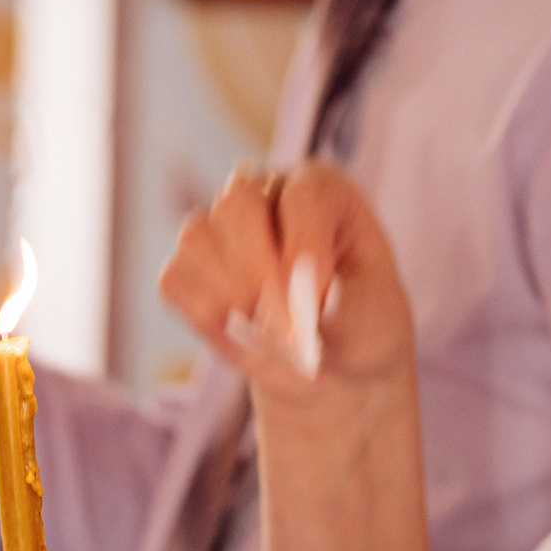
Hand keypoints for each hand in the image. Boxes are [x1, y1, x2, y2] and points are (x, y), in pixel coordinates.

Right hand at [157, 161, 416, 414]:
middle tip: (282, 327)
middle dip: (255, 268)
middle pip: (237, 202)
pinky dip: (197, 312)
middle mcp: (265, 195)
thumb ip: (348, 307)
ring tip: (264, 336)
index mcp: (323, 190)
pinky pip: (174, 279)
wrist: (335, 359)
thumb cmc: (362, 324)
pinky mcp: (191, 268)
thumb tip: (307, 299)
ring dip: (226, 295)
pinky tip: (234, 334)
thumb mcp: (377, 318)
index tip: (316, 308)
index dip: (304, 250)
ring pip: (197, 237)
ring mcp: (221, 228)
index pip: (303, 196)